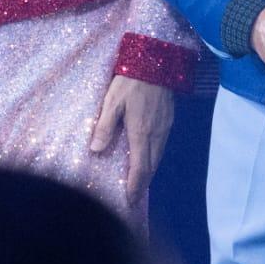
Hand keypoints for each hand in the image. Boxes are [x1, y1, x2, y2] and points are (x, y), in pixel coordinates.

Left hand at [88, 74, 174, 202]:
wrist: (156, 62)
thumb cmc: (130, 81)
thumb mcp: (112, 101)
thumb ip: (104, 126)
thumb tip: (96, 150)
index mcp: (141, 133)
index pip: (140, 167)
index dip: (135, 186)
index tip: (130, 200)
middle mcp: (157, 135)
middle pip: (151, 166)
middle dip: (142, 184)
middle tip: (133, 197)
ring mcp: (165, 128)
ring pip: (157, 157)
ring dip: (148, 172)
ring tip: (138, 183)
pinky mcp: (168, 121)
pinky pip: (161, 147)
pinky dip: (153, 159)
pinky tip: (147, 158)